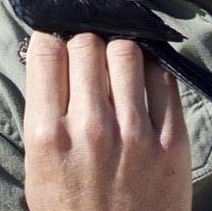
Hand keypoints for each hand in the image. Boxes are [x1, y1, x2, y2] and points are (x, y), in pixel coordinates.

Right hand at [23, 32, 191, 210]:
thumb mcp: (39, 171)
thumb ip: (45, 115)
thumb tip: (52, 56)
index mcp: (48, 138)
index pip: (47, 53)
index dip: (50, 39)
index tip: (56, 42)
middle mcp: (91, 129)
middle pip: (87, 44)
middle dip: (85, 43)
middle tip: (89, 56)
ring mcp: (135, 134)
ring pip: (127, 51)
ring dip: (120, 50)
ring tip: (118, 65)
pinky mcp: (172, 140)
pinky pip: (165, 78)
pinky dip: (154, 70)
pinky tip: (146, 79)